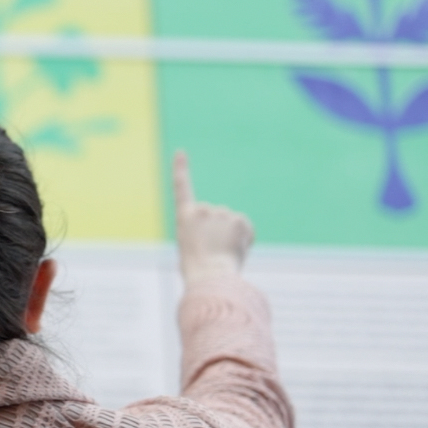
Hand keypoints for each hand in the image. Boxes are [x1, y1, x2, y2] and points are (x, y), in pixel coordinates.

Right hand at [173, 151, 253, 284]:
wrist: (211, 275)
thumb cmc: (197, 269)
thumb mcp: (191, 248)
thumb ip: (204, 234)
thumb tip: (223, 238)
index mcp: (185, 216)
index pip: (181, 188)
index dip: (181, 169)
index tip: (181, 152)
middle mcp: (202, 209)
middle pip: (215, 216)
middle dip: (218, 231)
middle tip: (213, 251)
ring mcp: (222, 213)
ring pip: (231, 223)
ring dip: (231, 236)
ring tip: (223, 253)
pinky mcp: (240, 220)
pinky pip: (245, 229)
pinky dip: (244, 240)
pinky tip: (236, 251)